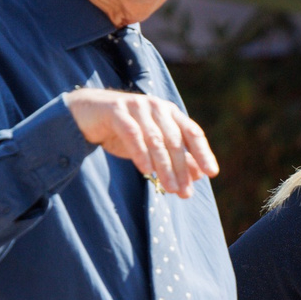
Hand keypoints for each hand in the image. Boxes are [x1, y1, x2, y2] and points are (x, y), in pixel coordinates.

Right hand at [64, 88, 219, 197]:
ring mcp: (137, 107)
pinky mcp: (116, 111)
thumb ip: (176, 157)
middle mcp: (156, 107)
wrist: (88, 113)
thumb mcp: (153, 145)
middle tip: (185, 192)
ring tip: (170, 188)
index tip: (212, 174)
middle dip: (182, 168)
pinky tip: (147, 171)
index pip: (192, 132)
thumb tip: (199, 175)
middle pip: (175, 140)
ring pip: (156, 139)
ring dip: (164, 166)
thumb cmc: (125, 130)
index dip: (203, 153)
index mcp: (170, 113)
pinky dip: (141, 153)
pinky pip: (132, 134)